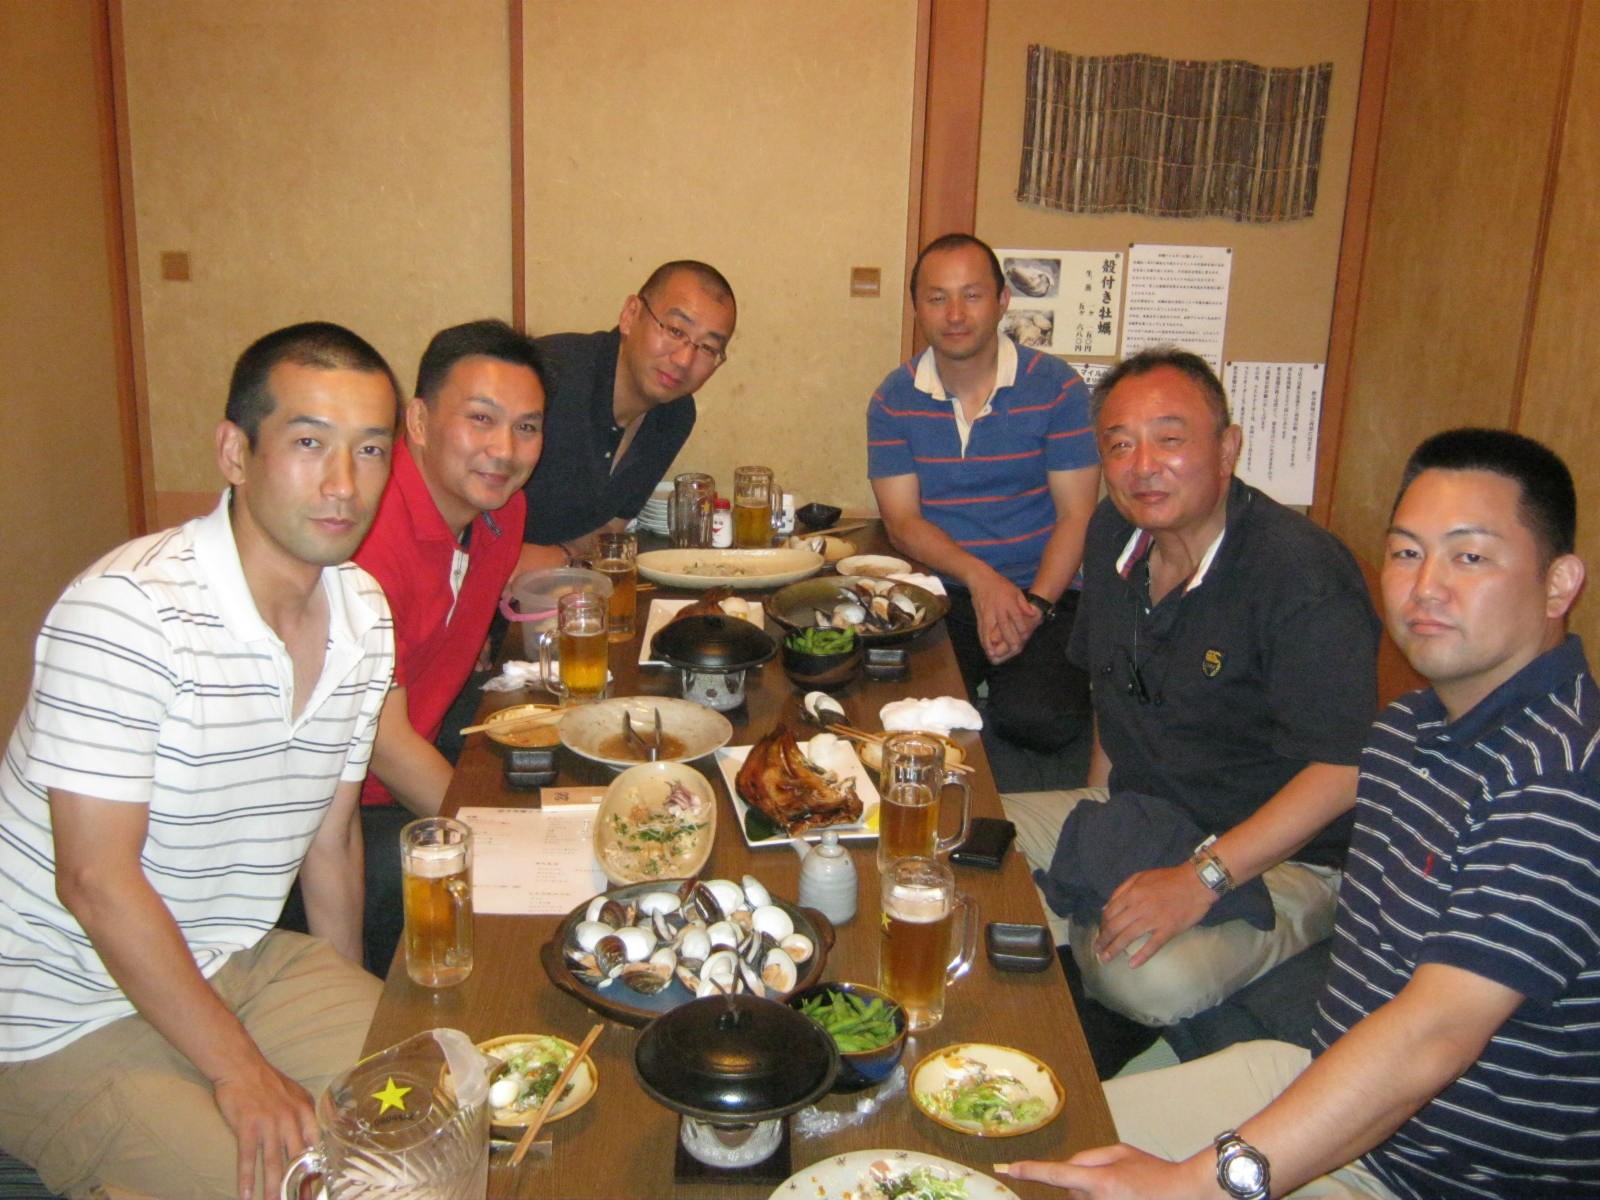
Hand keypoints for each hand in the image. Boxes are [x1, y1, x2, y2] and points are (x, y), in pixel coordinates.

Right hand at [212, 1060, 317, 1199]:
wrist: (242, 1067)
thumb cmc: (268, 1083)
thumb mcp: (297, 1094)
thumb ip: (308, 1114)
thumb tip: (320, 1134)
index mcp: (305, 1112)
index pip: (317, 1145)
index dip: (319, 1167)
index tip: (320, 1186)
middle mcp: (290, 1119)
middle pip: (298, 1159)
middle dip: (300, 1184)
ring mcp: (269, 1124)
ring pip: (274, 1163)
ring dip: (274, 1188)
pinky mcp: (247, 1127)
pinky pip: (247, 1158)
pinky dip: (246, 1178)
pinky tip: (245, 1195)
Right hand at [968, 573, 1037, 664]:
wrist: (980, 579)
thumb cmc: (1000, 585)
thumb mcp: (1016, 591)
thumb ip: (1024, 604)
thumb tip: (1033, 614)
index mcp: (1008, 602)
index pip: (1016, 616)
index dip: (1021, 626)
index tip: (1025, 636)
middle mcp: (997, 609)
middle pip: (1004, 625)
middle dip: (1009, 638)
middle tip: (1015, 649)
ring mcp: (987, 613)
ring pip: (989, 630)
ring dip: (992, 643)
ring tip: (993, 654)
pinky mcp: (980, 616)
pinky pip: (981, 630)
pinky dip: (983, 640)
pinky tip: (986, 649)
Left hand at [1000, 1143, 1197, 1197]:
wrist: (1182, 1195)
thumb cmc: (1154, 1174)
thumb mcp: (1120, 1153)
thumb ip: (1089, 1157)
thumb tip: (1067, 1166)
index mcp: (1100, 1181)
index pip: (1055, 1173)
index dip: (1029, 1171)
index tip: (1008, 1169)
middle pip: (1069, 1189)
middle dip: (1079, 1180)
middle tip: (1111, 1178)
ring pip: (1080, 1199)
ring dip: (1090, 1193)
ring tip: (1121, 1190)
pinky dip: (1097, 1198)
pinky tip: (1119, 1194)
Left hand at [1094, 863, 1215, 966]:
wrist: (1196, 882)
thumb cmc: (1168, 879)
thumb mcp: (1140, 877)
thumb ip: (1121, 890)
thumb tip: (1105, 907)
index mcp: (1131, 894)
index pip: (1109, 913)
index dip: (1102, 926)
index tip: (1101, 934)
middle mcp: (1138, 907)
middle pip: (1114, 927)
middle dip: (1103, 940)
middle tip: (1097, 951)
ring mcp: (1153, 919)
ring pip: (1128, 937)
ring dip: (1114, 950)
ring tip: (1106, 959)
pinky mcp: (1167, 929)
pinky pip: (1152, 945)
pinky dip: (1141, 956)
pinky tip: (1132, 964)